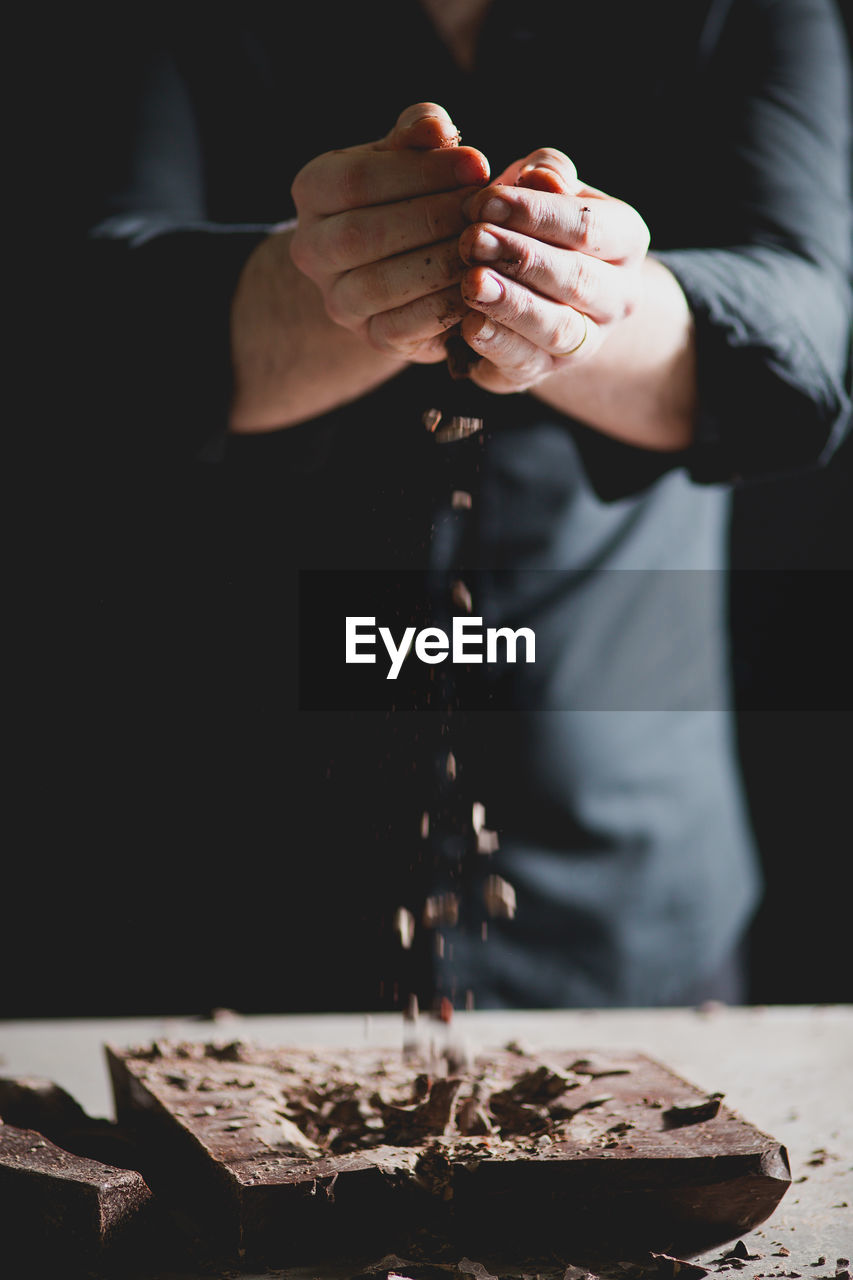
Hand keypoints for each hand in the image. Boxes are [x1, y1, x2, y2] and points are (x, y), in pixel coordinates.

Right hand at [289, 103, 489, 362]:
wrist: (401, 262)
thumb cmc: (411, 193)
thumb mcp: (412, 154)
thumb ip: (421, 133)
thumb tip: (436, 129)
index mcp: (313, 190)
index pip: (358, 179)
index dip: (422, 172)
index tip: (478, 164)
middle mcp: (311, 248)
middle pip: (362, 234)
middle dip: (432, 219)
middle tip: (484, 210)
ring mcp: (336, 299)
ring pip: (377, 285)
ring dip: (437, 264)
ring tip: (484, 246)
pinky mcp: (369, 336)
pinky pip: (398, 328)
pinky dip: (440, 307)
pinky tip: (477, 286)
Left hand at [456, 148, 649, 391]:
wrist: (534, 289)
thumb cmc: (535, 224)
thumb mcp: (543, 189)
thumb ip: (545, 174)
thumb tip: (539, 177)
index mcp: (626, 240)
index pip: (587, 226)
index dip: (535, 213)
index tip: (484, 202)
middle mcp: (618, 296)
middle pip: (576, 278)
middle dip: (521, 257)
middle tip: (471, 240)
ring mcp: (586, 341)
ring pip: (556, 326)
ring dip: (511, 304)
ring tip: (472, 283)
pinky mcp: (545, 371)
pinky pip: (526, 362)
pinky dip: (497, 344)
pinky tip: (469, 324)